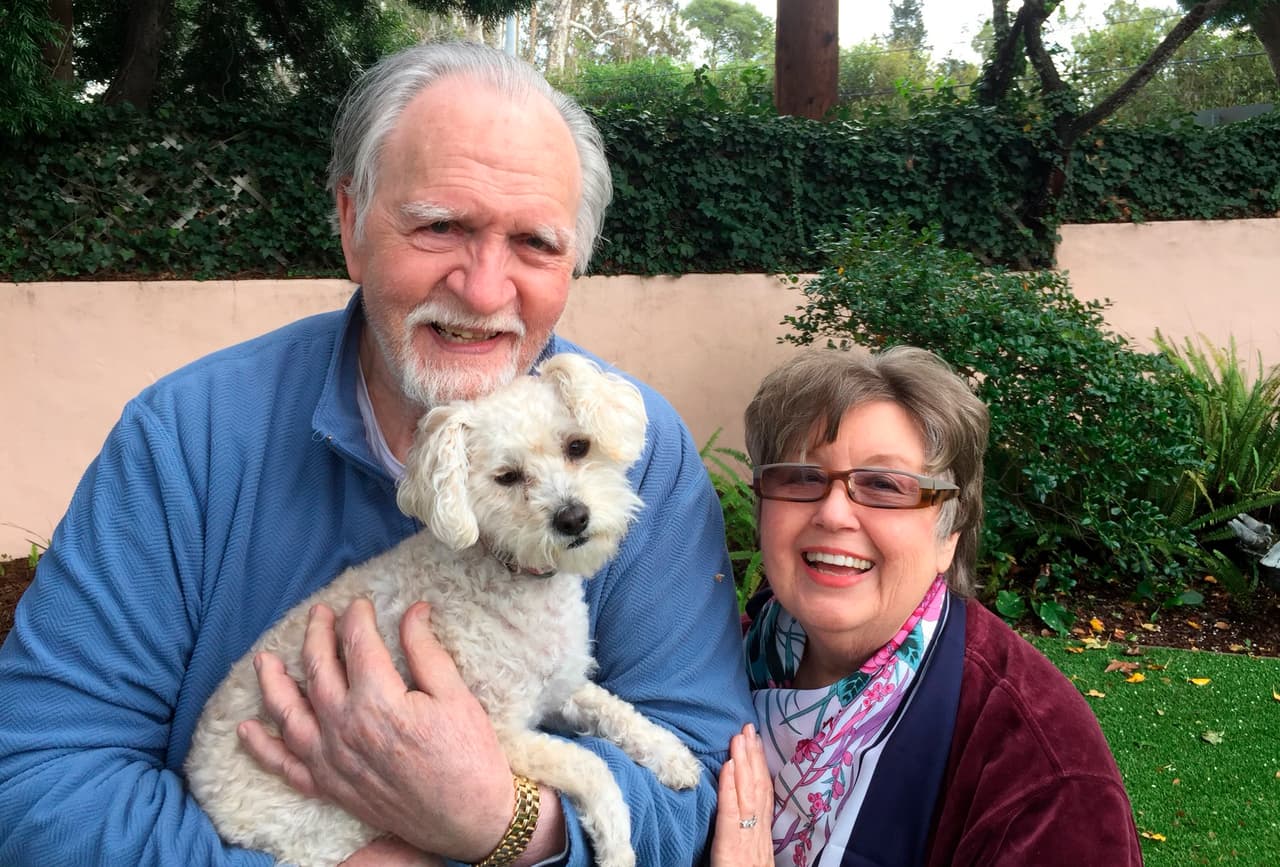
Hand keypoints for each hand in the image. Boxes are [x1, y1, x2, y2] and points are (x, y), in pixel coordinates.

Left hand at [237, 600, 513, 861]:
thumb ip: (426, 650)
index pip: (358, 645)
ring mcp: (333, 761)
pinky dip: (263, 749)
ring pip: (289, 714)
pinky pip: (286, 767)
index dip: (358, 618)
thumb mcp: (455, 695)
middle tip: (319, 614)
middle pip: (319, 670)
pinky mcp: (331, 787)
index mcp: (378, 701)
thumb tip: (414, 610)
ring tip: (264, 660)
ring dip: (273, 684)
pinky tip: (247, 731)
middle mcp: (345, 729)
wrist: (469, 820)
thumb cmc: (469, 757)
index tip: (361, 604)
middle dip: (316, 636)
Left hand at [709, 723, 773, 866]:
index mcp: (761, 837)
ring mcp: (747, 837)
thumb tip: (739, 818)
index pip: (763, 796)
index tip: (757, 743)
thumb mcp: (748, 860)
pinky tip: (727, 765)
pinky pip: (731, 810)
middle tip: (749, 727)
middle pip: (758, 787)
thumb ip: (745, 839)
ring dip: (743, 760)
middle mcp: (758, 833)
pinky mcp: (731, 844)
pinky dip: (730, 785)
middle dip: (754, 755)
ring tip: (740, 736)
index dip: (761, 768)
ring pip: (748, 792)